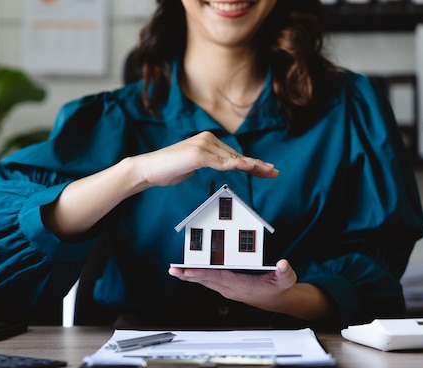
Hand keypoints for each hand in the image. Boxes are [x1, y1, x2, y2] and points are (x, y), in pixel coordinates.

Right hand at [132, 131, 277, 188]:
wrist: (148, 169)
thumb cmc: (167, 169)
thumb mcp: (192, 166)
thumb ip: (208, 163)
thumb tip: (221, 166)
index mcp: (207, 141)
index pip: (233, 154)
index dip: (251, 163)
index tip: (265, 169)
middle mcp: (207, 139)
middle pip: (237, 155)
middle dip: (256, 165)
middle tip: (274, 171)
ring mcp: (203, 146)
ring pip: (232, 158)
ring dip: (252, 165)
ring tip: (267, 171)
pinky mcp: (198, 154)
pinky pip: (221, 162)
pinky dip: (236, 165)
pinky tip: (248, 167)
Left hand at [168, 259, 297, 312]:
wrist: (277, 300)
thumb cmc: (279, 288)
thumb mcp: (286, 279)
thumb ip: (285, 272)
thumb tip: (283, 264)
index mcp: (242, 285)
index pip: (219, 278)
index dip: (204, 274)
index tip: (189, 271)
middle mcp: (231, 288)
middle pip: (207, 280)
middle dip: (189, 275)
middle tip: (174, 270)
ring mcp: (228, 289)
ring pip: (205, 281)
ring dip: (189, 276)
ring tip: (174, 270)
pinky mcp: (226, 287)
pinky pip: (208, 281)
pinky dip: (196, 276)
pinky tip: (186, 273)